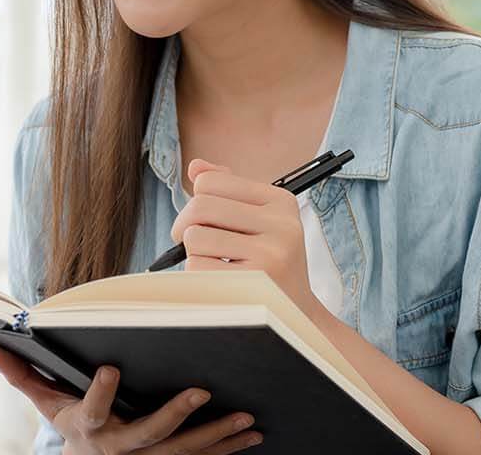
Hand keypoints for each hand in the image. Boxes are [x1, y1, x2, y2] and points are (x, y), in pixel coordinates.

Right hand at [0, 343, 261, 453]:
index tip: (111, 367)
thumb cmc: (69, 423)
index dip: (99, 393)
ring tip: (245, 418)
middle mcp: (119, 449)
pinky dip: (228, 448)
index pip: (90, 411)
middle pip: (148, 435)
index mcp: (87, 429)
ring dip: (216, 436)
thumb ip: (21, 374)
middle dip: (175, 415)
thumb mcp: (43, 403)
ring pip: (184, 451)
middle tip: (200, 390)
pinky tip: (254, 434)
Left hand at [172, 158, 323, 321]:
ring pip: (195, 238)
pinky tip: (219, 281)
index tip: (200, 220)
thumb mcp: (259, 221)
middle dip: (185, 226)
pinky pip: (197, 267)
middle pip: (199, 207)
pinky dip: (198, 275)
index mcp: (281, 201)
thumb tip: (195, 166)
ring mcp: (271, 254)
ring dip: (194, 254)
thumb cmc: (269, 263)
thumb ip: (227, 191)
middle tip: (189, 242)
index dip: (195, 200)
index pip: (210, 182)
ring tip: (216, 265)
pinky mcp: (254, 282)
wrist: (295, 314)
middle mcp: (281, 224)